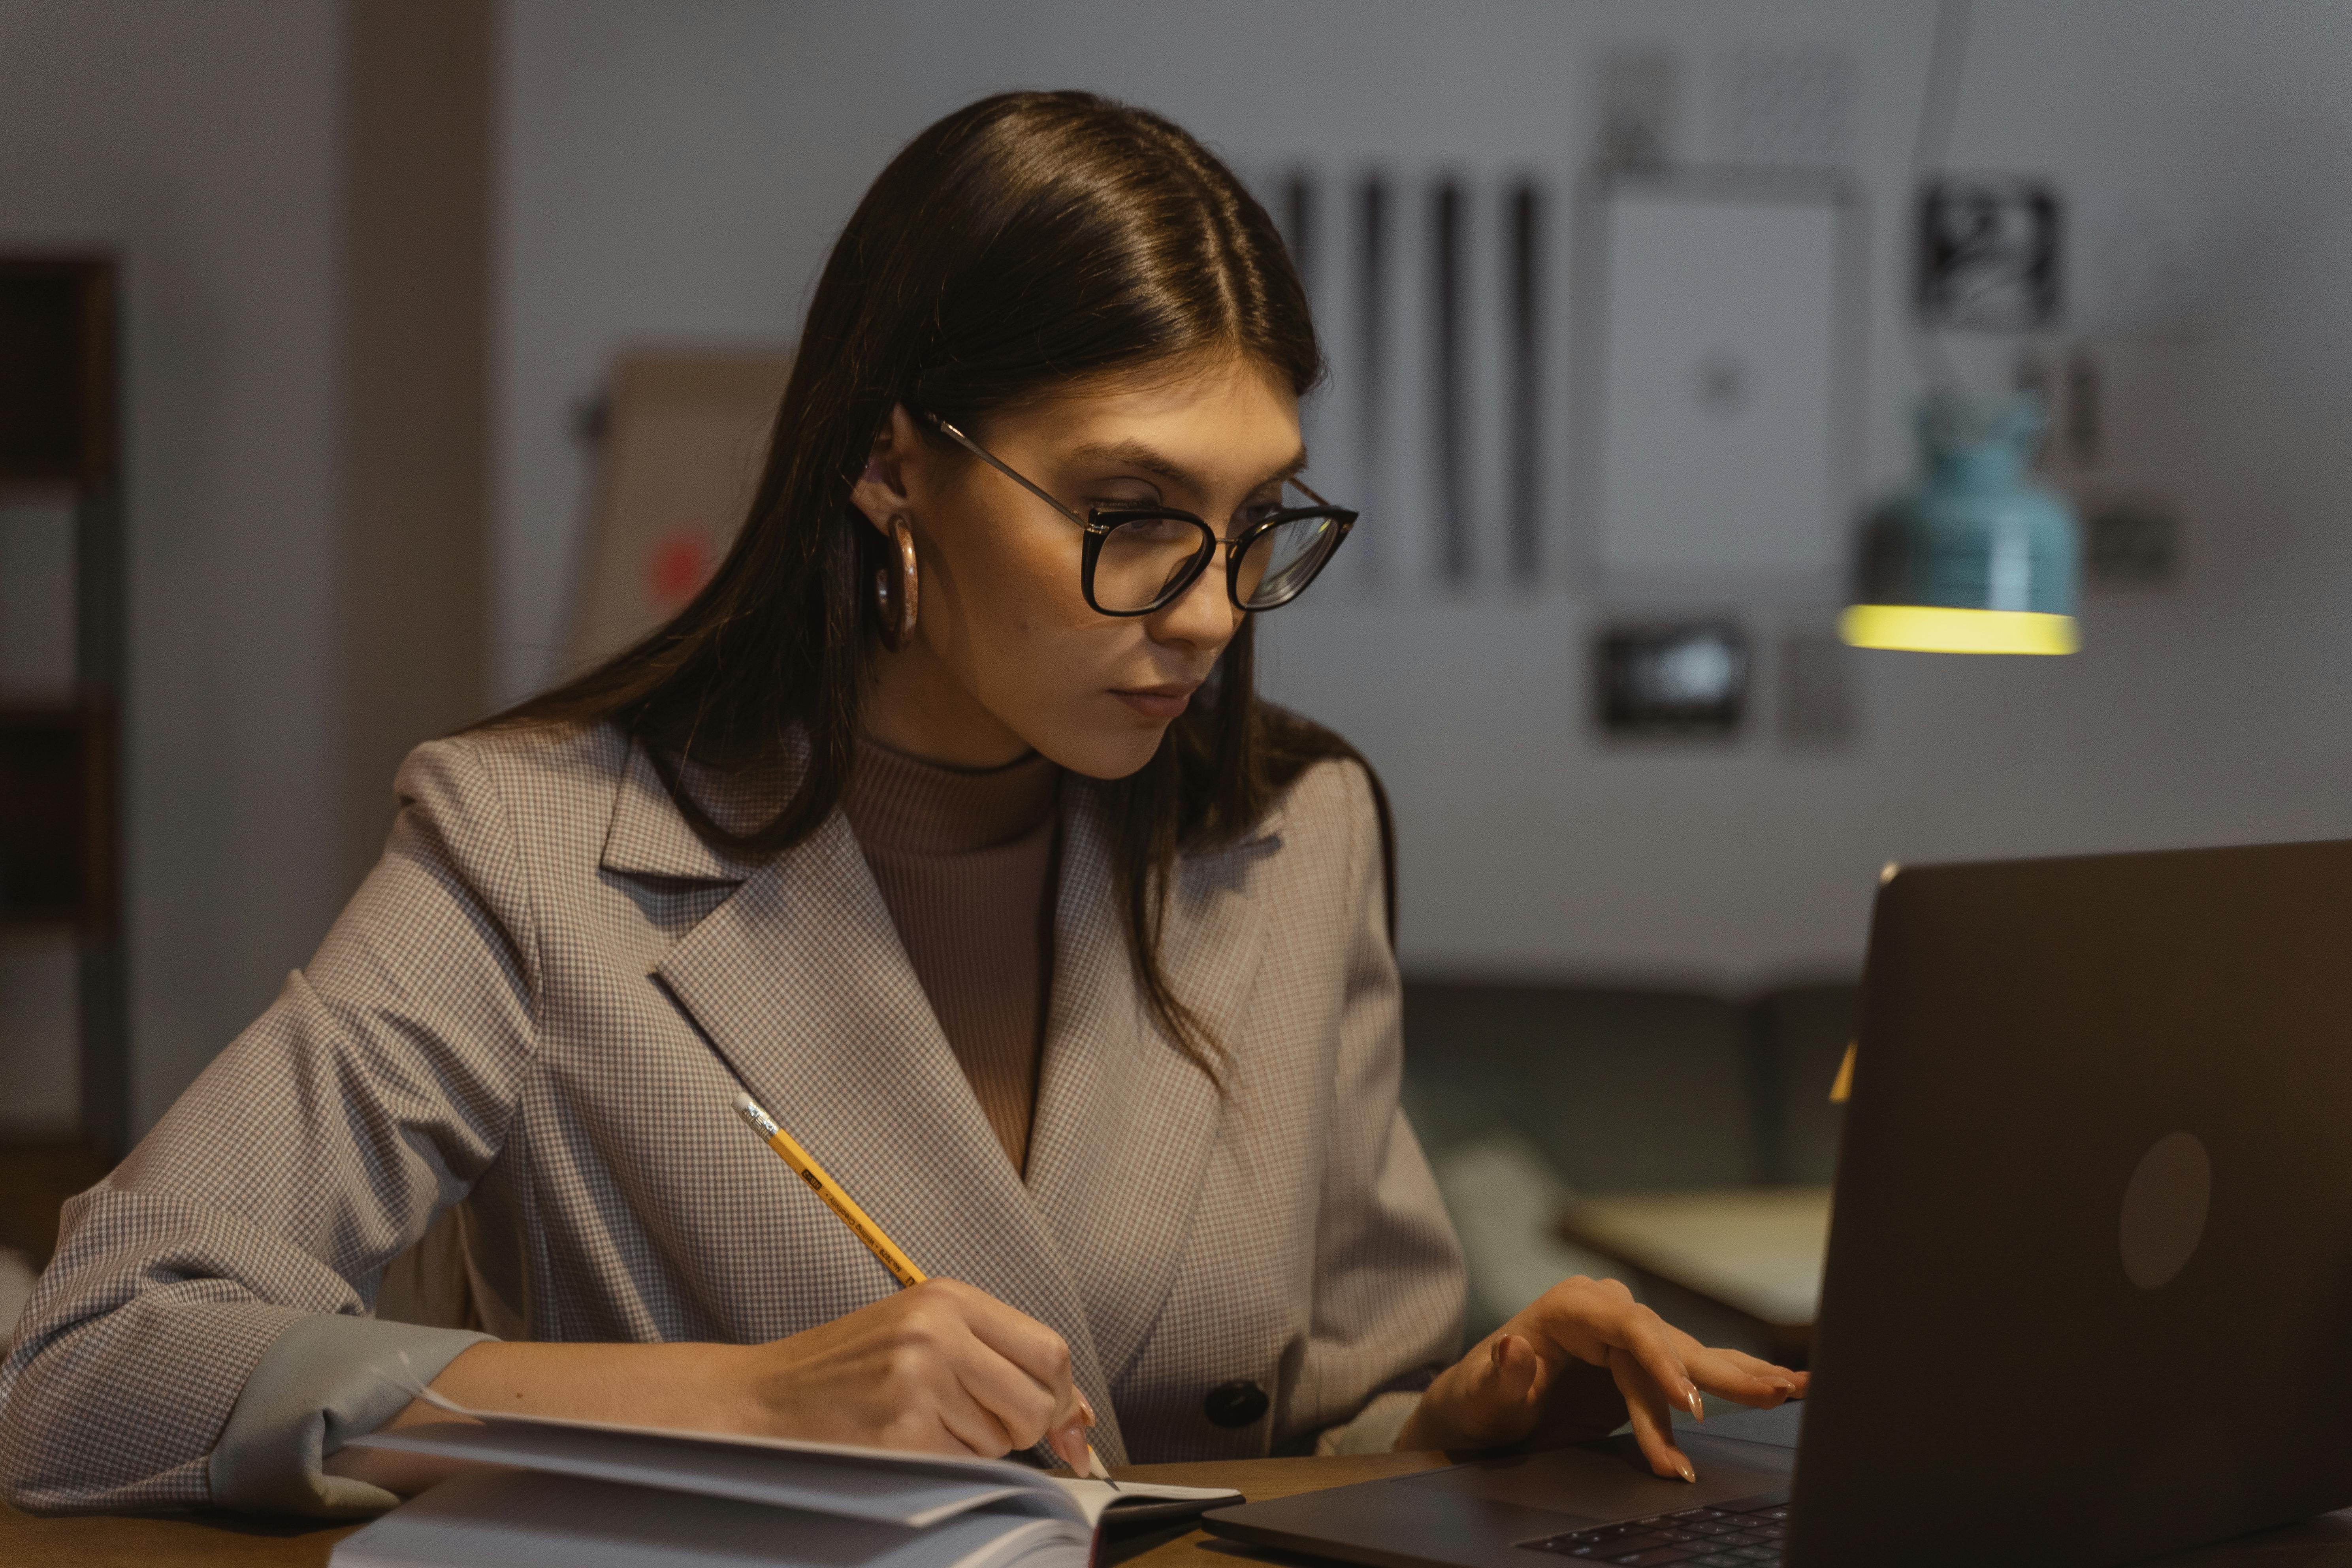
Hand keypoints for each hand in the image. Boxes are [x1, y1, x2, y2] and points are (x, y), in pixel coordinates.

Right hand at [733, 1278, 1094, 1465]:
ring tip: (919, 1421)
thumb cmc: (844, 1370)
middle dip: (1022, 1429)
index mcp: (948, 1299)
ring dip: (973, 1447)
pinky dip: (943, 1466)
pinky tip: (902, 1441)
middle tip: (975, 1423)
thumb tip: (1076, 1415)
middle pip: (1035, 1401)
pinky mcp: (901, 1430)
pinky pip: (961, 1466)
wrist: (763, 1398)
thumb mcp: (923, 1333)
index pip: (1049, 1350)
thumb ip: (997, 1358)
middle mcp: (937, 1331)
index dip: (1062, 1396)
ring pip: (1000, 1441)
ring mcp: (918, 1380)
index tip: (1067, 1426)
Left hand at [1394, 1275, 1805, 1482]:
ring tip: (1793, 1388)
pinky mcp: (1642, 1366)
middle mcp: (1604, 1312)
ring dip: (1740, 1377)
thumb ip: (1499, 1377)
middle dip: (1718, 1374)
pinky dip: (1732, 1380)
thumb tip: (1514, 1350)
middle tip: (1770, 1394)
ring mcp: (1626, 1337)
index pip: (1626, 1327)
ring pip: (1688, 1357)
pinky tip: (1778, 1385)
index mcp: (1568, 1308)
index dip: (1661, 1363)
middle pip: (1668, 1341)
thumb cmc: (1477, 1401)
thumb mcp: (1480, 1397)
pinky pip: (1690, 1372)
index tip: (1689, 1405)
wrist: (1479, 1410)